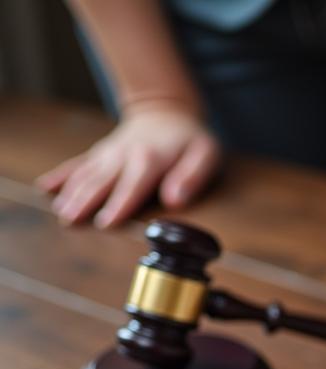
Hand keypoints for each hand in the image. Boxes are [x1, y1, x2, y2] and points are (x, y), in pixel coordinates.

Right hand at [36, 101, 220, 227]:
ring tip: (62, 214)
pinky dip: (61, 175)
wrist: (166, 111)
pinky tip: (44, 188)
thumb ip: (192, 176)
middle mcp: (124, 154)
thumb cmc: (189, 139)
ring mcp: (108, 153)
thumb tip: (176, 200)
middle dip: (86, 201)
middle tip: (71, 221)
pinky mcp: (99, 153)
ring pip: (87, 174)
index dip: (120, 204)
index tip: (106, 222)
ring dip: (71, 193)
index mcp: (150, 158)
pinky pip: (78, 164)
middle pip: (103, 181)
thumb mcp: (204, 154)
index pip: (133, 184)